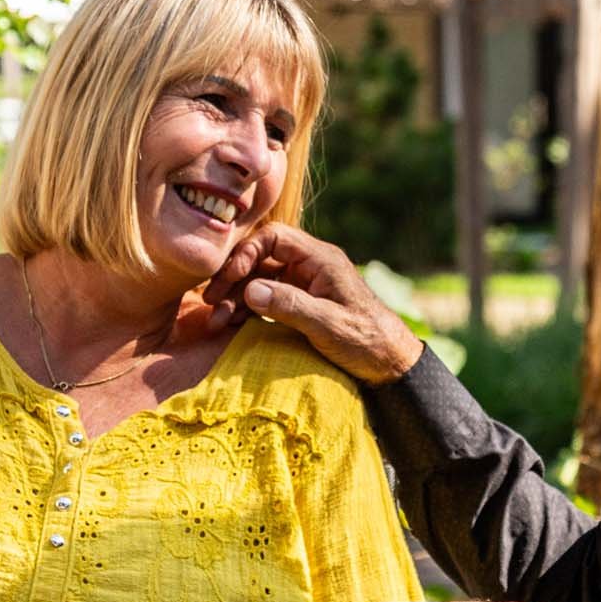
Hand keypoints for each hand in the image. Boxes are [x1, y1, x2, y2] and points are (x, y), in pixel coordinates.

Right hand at [201, 223, 424, 384]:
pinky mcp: (300, 304)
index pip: (274, 238)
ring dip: (235, 299)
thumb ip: (290, 305)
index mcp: (320, 260)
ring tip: (215, 322)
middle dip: (233, 279)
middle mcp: (309, 267)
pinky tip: (229, 325)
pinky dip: (246, 311)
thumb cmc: (366, 340)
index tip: (230, 278)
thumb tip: (251, 289)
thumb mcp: (328, 324)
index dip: (247, 253)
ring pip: (259, 282)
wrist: (390, 363)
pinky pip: (265, 300)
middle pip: (261, 260)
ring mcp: (304, 286)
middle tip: (210, 301)